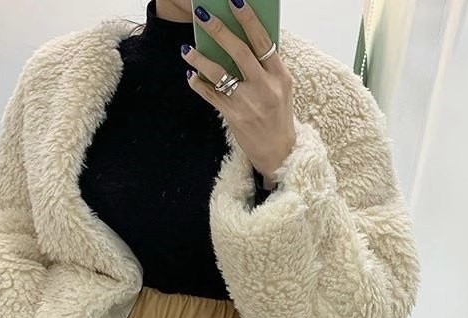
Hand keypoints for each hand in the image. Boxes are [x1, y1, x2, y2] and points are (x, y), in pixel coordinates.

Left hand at [182, 1, 296, 184]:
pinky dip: (199, 84)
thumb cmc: (278, 116)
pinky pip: (211, 95)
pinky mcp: (235, 116)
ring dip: (200, 58)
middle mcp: (266, 87)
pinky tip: (191, 75)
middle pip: (240, 51)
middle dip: (219, 30)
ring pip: (220, 73)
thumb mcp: (281, 89)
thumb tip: (242, 39)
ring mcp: (249, 102)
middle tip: (202, 15)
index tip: (235, 1)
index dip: (248, 19)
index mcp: (280, 76)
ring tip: (186, 49)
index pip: (263, 41)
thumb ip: (266, 66)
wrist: (279, 152)